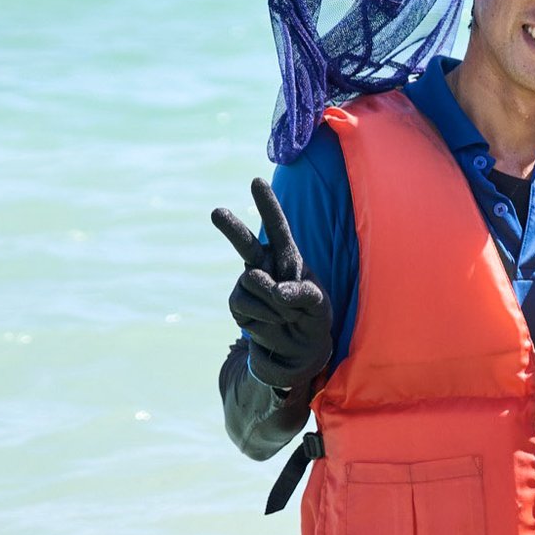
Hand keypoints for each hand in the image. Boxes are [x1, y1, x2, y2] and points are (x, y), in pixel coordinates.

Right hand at [211, 178, 332, 393]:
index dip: (267, 204)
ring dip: (274, 303)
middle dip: (231, 228)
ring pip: (252, 283)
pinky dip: (266, 317)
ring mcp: (248, 285)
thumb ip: (303, 293)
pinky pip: (247, 306)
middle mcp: (264, 266)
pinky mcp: (238, 305)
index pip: (278, 227)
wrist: (297, 352)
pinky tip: (274, 324)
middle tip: (216, 212)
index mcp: (288, 257)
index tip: (254, 181)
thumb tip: (276, 291)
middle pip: (246, 243)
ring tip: (287, 315)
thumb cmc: (312, 320)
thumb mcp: (319, 306)